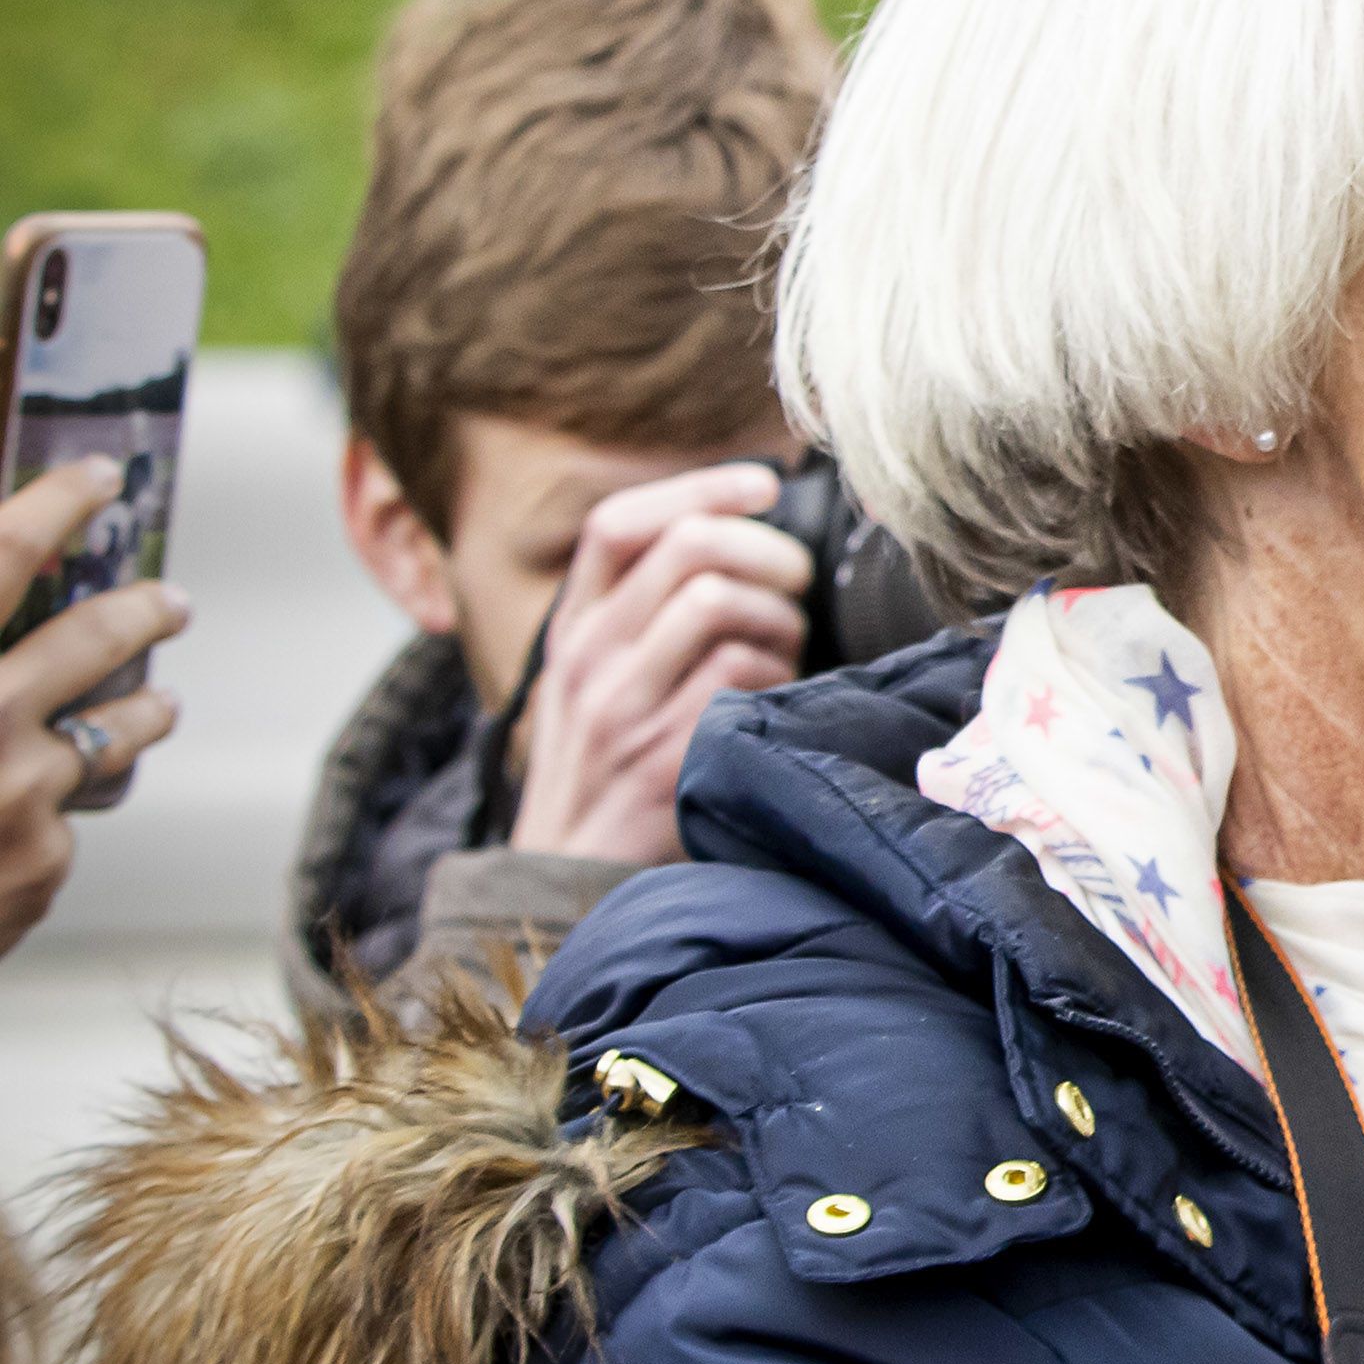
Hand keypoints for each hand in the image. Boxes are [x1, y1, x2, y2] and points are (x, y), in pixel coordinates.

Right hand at [0, 459, 186, 962]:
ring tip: (162, 703)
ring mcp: (19, 794)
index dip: (56, 504)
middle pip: (90, 638)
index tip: (101, 476)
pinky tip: (16, 830)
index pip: (2, 554)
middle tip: (170, 601)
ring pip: (112, 732)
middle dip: (140, 611)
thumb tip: (12, 567)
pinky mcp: (42, 863)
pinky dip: (40, 815)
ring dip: (141, 711)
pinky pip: (59, 820)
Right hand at [506, 462, 804, 861]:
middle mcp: (589, 658)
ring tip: (785, 653)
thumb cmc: (609, 774)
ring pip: (719, 602)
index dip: (699, 487)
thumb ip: (644, 620)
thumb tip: (742, 544)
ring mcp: (624, 706)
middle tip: (795, 585)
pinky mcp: (667, 753)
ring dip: (780, 620)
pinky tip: (779, 704)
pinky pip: (742, 675)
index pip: (617, 524)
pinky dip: (781, 678)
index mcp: (572, 632)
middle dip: (768, 552)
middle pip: (689, 546)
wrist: (568, 881)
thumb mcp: (595, 687)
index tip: (764, 482)